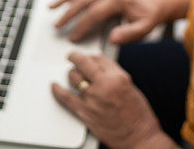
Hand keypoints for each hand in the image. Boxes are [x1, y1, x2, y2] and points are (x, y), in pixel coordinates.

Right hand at [49, 0, 164, 44]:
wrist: (156, 0)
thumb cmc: (149, 14)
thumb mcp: (144, 28)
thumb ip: (128, 34)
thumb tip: (112, 38)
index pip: (94, 13)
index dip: (81, 26)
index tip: (72, 37)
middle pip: (83, 0)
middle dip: (68, 14)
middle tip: (57, 26)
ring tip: (51, 7)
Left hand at [51, 52, 173, 148]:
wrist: (138, 137)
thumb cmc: (139, 116)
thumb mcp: (130, 88)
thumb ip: (114, 77)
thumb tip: (100, 71)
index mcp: (119, 77)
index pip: (100, 58)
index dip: (92, 57)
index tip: (89, 57)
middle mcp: (105, 85)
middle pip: (84, 63)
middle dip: (75, 57)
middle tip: (72, 56)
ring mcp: (93, 98)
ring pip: (74, 78)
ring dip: (71, 74)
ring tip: (70, 74)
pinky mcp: (85, 112)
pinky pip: (66, 98)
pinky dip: (58, 90)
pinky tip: (54, 86)